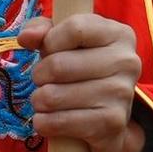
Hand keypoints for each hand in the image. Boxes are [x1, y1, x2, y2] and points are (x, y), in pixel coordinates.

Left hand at [19, 14, 144, 151]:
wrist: (108, 113)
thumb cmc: (81, 67)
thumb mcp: (64, 40)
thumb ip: (42, 30)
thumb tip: (26, 37)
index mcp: (119, 34)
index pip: (75, 29)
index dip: (50, 41)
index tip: (47, 50)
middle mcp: (126, 61)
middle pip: (59, 65)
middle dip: (39, 74)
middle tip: (41, 80)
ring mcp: (122, 93)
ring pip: (55, 95)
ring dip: (39, 100)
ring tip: (45, 100)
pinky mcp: (112, 122)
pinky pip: (61, 122)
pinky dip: (44, 122)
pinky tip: (47, 119)